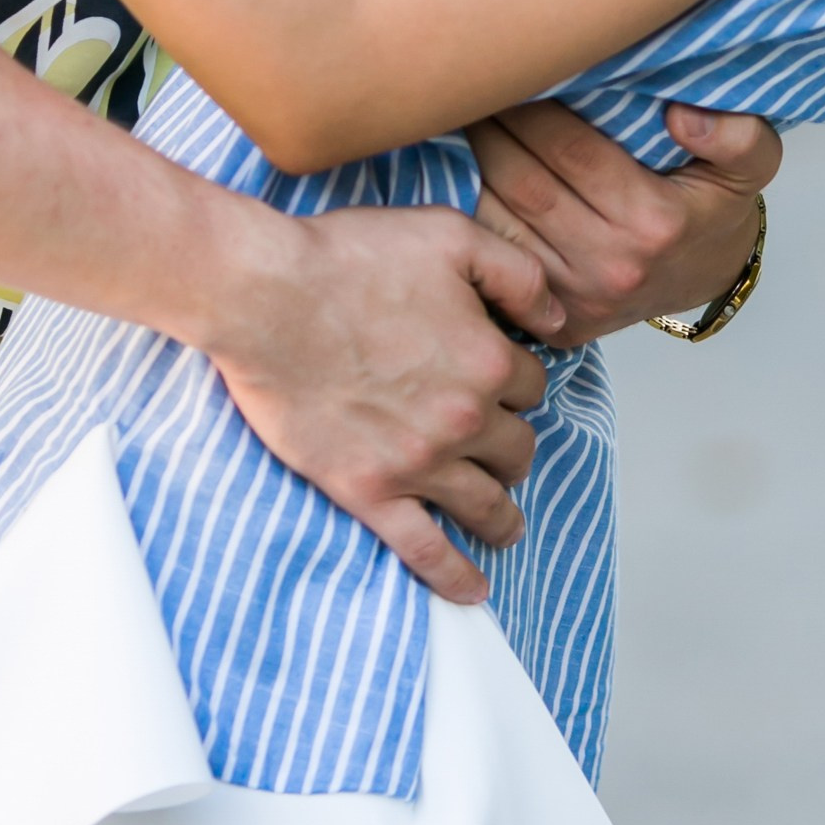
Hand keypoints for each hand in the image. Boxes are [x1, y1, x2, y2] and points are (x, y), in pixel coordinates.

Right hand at [199, 196, 567, 603]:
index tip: (496, 377)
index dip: (515, 376)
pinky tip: (471, 590)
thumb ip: (517, 273)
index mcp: (488, 359)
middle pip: (516, 447)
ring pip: (484, 504)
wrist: (267, 295)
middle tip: (501, 446)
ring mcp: (417, 463)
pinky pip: (424, 549)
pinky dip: (452, 575)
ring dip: (502, 516)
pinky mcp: (368, 491)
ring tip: (505, 526)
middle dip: (513, 445)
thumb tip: (556, 317)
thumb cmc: (348, 258)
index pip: (530, 383)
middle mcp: (463, 419)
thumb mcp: (451, 235)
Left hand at [468, 99, 780, 345]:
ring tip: (455, 121)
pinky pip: (499, 258)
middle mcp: (612, 266)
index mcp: (655, 221)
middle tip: (465, 87)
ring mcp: (578, 299)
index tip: (507, 67)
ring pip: (499, 222)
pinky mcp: (555, 321)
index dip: (529, 107)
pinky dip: (472, 216)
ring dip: (468, 168)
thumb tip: (682, 116)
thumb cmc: (715, 204)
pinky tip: (459, 173)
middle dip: (488, 130)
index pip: (570, 150)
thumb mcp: (751, 162)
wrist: (708, 276)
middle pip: (524, 184)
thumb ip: (735, 134)